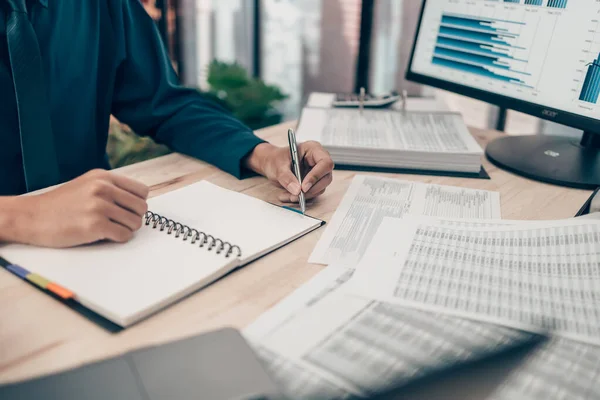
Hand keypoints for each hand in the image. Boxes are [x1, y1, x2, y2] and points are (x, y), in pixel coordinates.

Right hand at [16, 169, 148, 247]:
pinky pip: (124, 235)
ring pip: (135, 223)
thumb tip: (139, 201)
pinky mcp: (95, 225)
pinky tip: (104, 236)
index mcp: (104, 177)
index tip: (126, 210)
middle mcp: (104, 188)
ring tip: (110, 229)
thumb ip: (111, 188)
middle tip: (118, 222)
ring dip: (126, 229)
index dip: (137, 203)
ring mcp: (99, 206)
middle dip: (133, 218)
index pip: (142, 191)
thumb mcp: (87, 184)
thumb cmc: (61, 204)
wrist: (32, 216)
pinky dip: (118, 239)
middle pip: (141, 208)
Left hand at [245, 142, 333, 202]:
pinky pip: (313, 193)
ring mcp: (318, 172)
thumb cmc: (276, 159)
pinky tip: (289, 196)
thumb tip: (296, 190)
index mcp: (313, 149)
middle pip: (326, 177)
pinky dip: (302, 198)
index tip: (304, 187)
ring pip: (320, 188)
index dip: (317, 175)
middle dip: (312, 189)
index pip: (325, 162)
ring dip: (306, 195)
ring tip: (289, 196)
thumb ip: (286, 177)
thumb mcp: (278, 165)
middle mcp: (318, 161)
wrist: (271, 164)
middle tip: (297, 195)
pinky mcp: (314, 183)